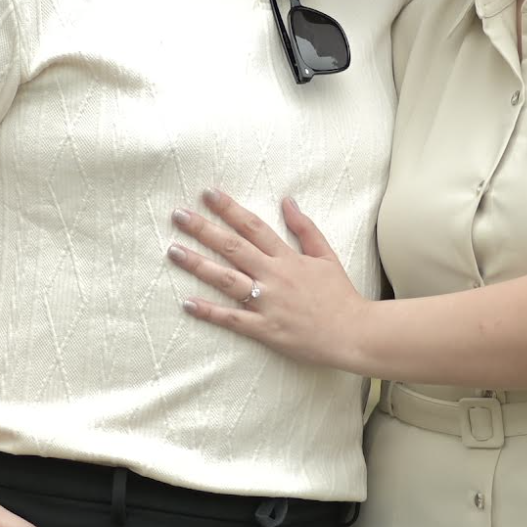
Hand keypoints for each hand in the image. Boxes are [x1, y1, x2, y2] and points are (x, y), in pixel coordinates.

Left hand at [169, 190, 368, 370]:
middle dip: (203, 229)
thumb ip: (305, 228)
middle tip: (178, 215)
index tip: (209, 194)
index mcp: (288, 257)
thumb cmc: (340, 294)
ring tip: (173, 251)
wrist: (353, 332)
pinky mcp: (264, 329)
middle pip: (233, 247)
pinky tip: (187, 303)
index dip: (229, 209)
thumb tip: (287, 201)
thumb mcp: (326, 255)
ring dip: (198, 265)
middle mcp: (274, 276)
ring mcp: (267, 303)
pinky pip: (232, 319)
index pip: (253, 226)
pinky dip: (209, 311)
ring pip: (226, 280)